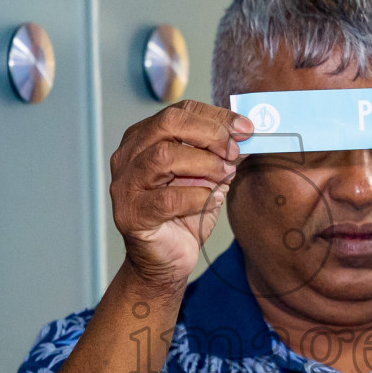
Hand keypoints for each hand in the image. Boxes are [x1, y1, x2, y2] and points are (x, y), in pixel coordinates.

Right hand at [109, 100, 249, 293]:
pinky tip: (213, 200)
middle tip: (234, 150)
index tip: (246, 128)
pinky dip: (198, 197)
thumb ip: (221, 154)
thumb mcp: (207, 176)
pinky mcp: (131, 214)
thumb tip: (246, 134)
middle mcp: (128, 156)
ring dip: (205, 164)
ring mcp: (125, 185)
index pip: (179, 112)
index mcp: (143, 139)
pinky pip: (168, 198)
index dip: (216, 116)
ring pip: (165, 156)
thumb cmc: (183, 215)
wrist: (167, 260)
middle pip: (168, 124)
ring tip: (226, 176)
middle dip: (209, 133)